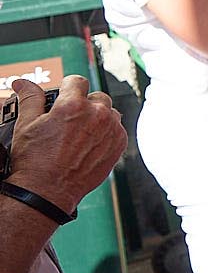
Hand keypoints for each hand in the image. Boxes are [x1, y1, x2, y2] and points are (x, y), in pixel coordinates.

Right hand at [6, 76, 124, 215]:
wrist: (49, 190)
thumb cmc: (35, 160)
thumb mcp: (26, 124)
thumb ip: (29, 98)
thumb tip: (23, 83)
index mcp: (73, 105)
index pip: (77, 81)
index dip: (68, 88)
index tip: (64, 96)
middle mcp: (97, 114)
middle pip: (96, 96)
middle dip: (84, 104)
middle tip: (69, 119)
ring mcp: (111, 130)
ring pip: (109, 112)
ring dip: (98, 117)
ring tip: (80, 132)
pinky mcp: (119, 144)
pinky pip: (117, 129)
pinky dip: (106, 133)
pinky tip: (89, 143)